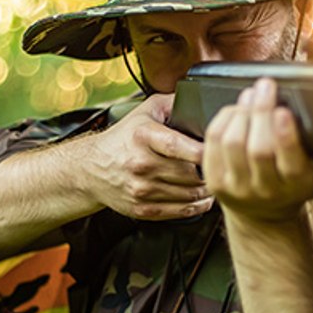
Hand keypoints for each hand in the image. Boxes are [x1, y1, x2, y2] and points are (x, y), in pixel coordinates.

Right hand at [81, 94, 213, 220]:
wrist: (92, 168)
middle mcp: (141, 164)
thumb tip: (201, 101)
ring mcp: (141, 189)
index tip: (217, 150)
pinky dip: (197, 206)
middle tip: (220, 166)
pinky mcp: (143, 209)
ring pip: (189, 194)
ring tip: (212, 180)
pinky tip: (202, 197)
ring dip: (206, 189)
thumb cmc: (123, 139)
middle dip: (209, 171)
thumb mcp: (145, 111)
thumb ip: (173, 102)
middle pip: (189, 173)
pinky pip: (180, 212)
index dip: (203, 151)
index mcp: (143, 137)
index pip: (178, 146)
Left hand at [203, 78, 312, 223]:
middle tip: (266, 86)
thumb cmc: (294, 187)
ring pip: (232, 143)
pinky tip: (235, 109)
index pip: (288, 160)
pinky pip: (213, 143)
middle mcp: (264, 187)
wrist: (263, 216)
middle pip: (257, 148)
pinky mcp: (214, 180)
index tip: (284, 111)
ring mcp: (236, 185)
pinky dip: (223, 119)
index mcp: (295, 184)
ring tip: (251, 94)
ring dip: (241, 112)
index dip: (285, 135)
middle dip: (260, 112)